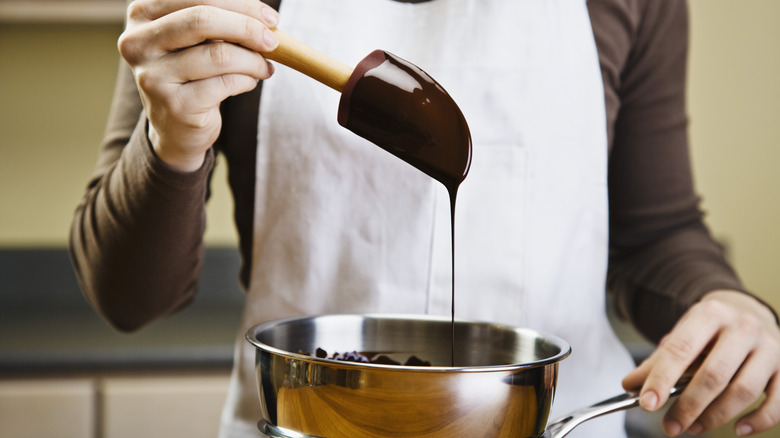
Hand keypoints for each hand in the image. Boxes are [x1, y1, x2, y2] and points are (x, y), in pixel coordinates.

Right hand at [118, 0, 279, 170]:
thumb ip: (219, 21)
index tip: (270, 17)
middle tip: (273, 40)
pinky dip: (247, 80)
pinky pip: (226, 83)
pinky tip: (250, 82)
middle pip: (203, 19)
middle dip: (247, 27)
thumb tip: (263, 16)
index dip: (240, 4)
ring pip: (219, 54)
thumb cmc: (191, 73)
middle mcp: (138, 43)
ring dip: (252, 60)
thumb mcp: (197, 39)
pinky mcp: (176, 105)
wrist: (176, 127)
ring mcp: (153, 76)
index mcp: (142, 15)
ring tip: (264, 66)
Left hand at [623, 290, 779, 435]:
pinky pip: (777, 402)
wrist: (748, 312)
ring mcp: (769, 348)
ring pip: (744, 391)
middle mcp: (742, 328)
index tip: (647, 403)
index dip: (660, 379)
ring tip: (694, 427)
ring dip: (716, 416)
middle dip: (688, 406)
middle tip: (670, 425)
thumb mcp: (682, 335)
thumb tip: (630, 385)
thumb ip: (658, 361)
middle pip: (714, 374)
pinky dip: (758, 420)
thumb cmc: (710, 330)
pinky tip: (739, 429)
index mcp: (710, 314)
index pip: (681, 350)